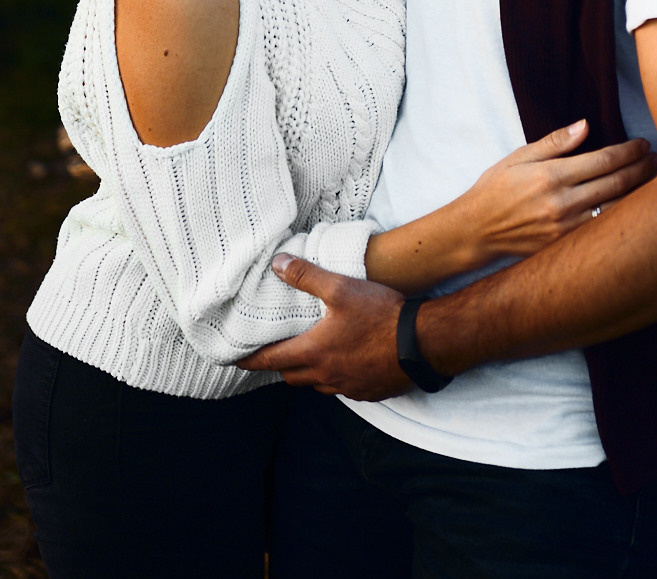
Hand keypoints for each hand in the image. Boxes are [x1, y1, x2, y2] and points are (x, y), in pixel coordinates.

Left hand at [238, 255, 415, 399]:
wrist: (422, 344)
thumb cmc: (381, 316)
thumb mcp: (341, 288)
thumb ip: (307, 276)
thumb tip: (278, 264)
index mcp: (314, 352)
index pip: (270, 360)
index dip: (250, 360)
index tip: (235, 360)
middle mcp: (326, 375)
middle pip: (291, 376)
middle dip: (280, 365)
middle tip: (275, 353)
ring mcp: (348, 387)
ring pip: (316, 385)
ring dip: (308, 373)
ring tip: (310, 356)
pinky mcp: (368, 392)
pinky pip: (342, 388)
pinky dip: (335, 377)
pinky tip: (345, 361)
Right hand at [453, 120, 656, 265]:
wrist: (475, 232)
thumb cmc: (495, 189)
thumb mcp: (519, 157)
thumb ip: (555, 143)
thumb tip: (585, 125)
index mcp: (552, 176)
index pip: (605, 160)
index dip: (630, 151)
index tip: (642, 144)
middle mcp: (562, 204)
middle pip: (618, 184)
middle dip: (643, 169)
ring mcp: (566, 229)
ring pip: (617, 211)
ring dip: (640, 195)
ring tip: (655, 182)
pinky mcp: (565, 247)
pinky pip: (602, 232)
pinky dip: (621, 220)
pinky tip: (635, 210)